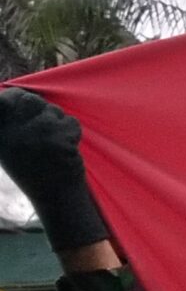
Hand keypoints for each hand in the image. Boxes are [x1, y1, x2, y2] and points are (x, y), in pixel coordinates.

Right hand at [0, 86, 109, 251]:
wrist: (55, 196)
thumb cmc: (35, 171)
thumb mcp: (11, 147)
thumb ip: (11, 122)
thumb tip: (15, 93)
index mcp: (1, 132)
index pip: (4, 99)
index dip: (15, 96)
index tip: (20, 100)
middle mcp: (15, 130)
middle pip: (31, 100)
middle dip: (42, 109)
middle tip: (45, 130)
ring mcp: (38, 132)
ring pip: (53, 110)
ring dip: (58, 123)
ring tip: (53, 145)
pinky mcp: (59, 136)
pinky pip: (70, 122)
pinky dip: (72, 133)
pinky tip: (65, 149)